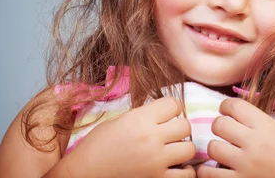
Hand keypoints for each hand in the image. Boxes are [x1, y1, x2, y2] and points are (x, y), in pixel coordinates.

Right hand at [61, 97, 196, 177]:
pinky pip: (186, 175)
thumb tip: (164, 114)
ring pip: (190, 149)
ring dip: (183, 148)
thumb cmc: (98, 145)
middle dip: (179, 127)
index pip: (174, 104)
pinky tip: (176, 167)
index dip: (171, 108)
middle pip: (185, 125)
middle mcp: (151, 138)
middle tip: (169, 133)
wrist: (85, 172)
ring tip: (172, 150)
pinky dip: (185, 171)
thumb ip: (143, 116)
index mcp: (140, 119)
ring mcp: (155, 161)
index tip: (165, 114)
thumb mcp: (119, 121)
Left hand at [196, 98, 274, 177]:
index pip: (234, 106)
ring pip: (212, 147)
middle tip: (224, 132)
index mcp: (266, 126)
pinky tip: (214, 169)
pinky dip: (207, 171)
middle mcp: (254, 143)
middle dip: (219, 126)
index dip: (225, 106)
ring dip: (215, 149)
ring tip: (222, 152)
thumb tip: (234, 113)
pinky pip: (209, 174)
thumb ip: (258, 123)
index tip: (225, 111)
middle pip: (219, 124)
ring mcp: (245, 165)